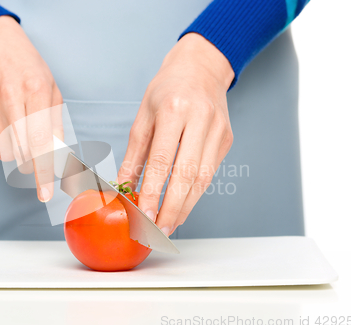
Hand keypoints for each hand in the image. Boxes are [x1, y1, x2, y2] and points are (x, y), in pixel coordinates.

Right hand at [0, 16, 62, 201]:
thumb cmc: (29, 67)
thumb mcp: (52, 90)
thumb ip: (55, 125)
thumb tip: (57, 158)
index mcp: (35, 90)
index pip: (39, 142)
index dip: (43, 172)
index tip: (45, 193)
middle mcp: (9, 97)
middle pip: (21, 152)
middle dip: (34, 163)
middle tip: (40, 157)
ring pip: (5, 151)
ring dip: (19, 153)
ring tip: (23, 131)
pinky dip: (5, 139)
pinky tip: (7, 120)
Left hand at [118, 33, 234, 235]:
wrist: (201, 68)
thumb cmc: (167, 89)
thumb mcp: (143, 115)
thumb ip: (135, 154)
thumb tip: (124, 187)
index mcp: (174, 109)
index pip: (163, 160)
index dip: (154, 191)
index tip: (144, 214)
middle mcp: (200, 120)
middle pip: (188, 174)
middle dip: (172, 207)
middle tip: (157, 230)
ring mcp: (218, 130)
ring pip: (203, 178)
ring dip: (186, 206)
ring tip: (168, 224)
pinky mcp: (226, 139)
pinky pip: (210, 172)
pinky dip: (195, 193)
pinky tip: (182, 206)